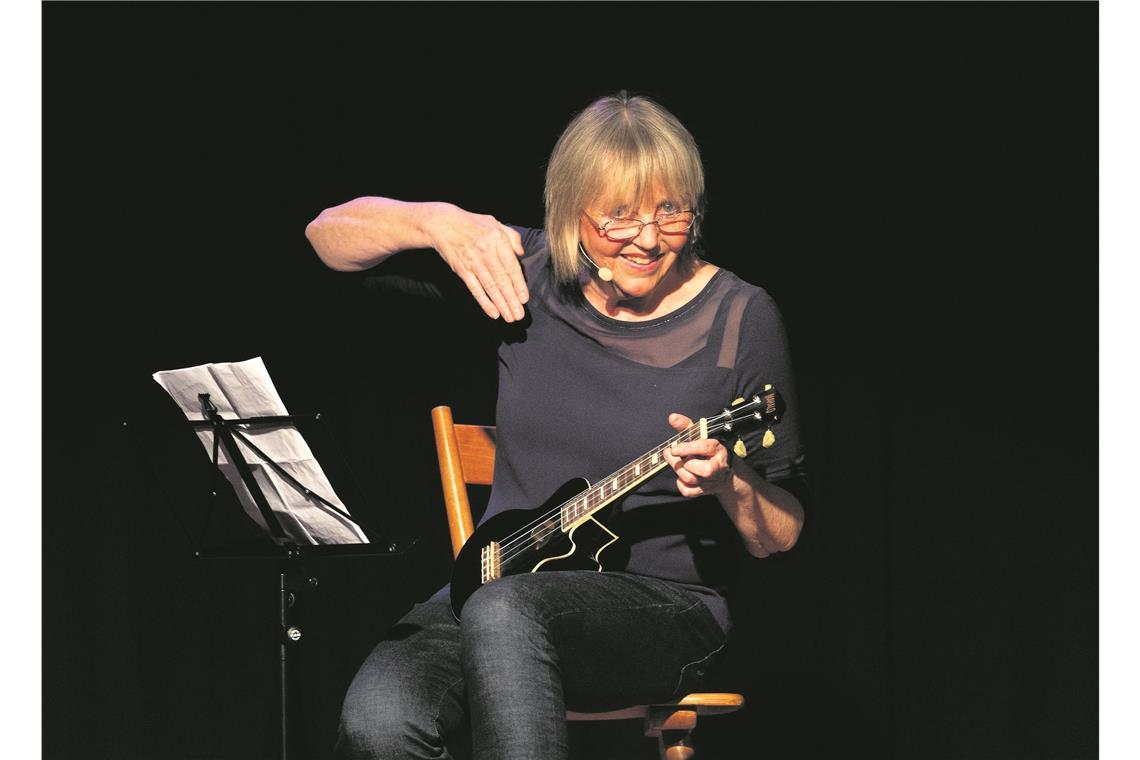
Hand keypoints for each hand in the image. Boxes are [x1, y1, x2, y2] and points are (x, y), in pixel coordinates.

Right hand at [427, 205, 528, 321]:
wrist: (443, 224)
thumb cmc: (472, 223)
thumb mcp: (495, 223)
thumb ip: (512, 236)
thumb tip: (521, 253)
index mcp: (497, 239)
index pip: (511, 266)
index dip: (519, 284)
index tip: (524, 298)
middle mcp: (486, 252)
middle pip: (502, 280)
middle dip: (512, 300)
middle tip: (519, 315)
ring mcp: (473, 262)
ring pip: (490, 288)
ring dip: (501, 304)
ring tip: (509, 317)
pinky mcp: (462, 270)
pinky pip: (475, 289)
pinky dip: (484, 302)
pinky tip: (493, 313)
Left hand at [662, 413, 734, 497]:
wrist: (721, 469)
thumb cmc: (706, 449)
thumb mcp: (700, 435)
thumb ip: (686, 426)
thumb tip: (672, 417)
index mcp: (717, 448)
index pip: (705, 448)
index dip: (688, 449)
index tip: (674, 449)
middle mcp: (717, 466)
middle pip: (702, 469)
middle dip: (682, 462)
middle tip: (670, 455)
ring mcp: (712, 480)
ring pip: (692, 479)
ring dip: (679, 471)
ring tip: (675, 463)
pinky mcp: (705, 490)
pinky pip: (689, 492)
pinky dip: (681, 485)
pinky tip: (680, 476)